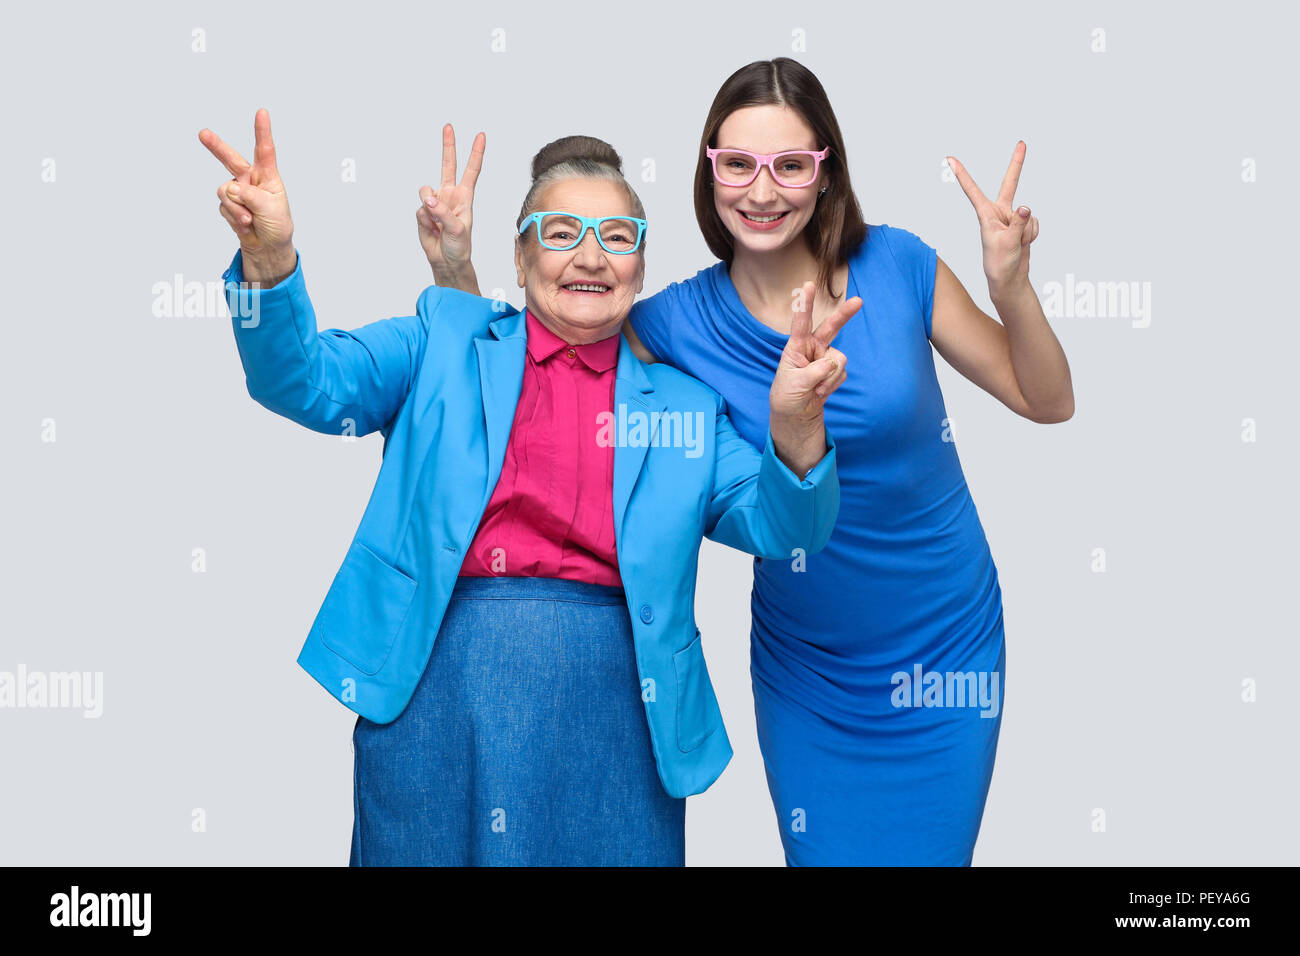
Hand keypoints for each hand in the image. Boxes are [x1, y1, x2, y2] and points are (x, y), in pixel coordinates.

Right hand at [198, 109, 294, 271]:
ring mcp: (237, 191)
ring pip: (226, 192)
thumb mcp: (270, 209)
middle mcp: (250, 179)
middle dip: (216, 147)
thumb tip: (229, 188)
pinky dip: (234, 218)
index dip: (262, 131)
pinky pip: (224, 207)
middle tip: (203, 134)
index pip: (264, 150)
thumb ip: (250, 196)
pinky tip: (245, 225)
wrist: (267, 246)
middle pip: (231, 159)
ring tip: (250, 220)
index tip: (262, 112)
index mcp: (267, 176)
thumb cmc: (276, 224)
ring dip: (237, 209)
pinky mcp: (228, 203)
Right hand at [417, 124, 484, 275]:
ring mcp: (435, 202)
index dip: (476, 153)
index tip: (481, 136)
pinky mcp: (423, 212)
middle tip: (448, 126)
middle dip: (448, 146)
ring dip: (429, 205)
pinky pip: (420, 210)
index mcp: (464, 197)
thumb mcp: (458, 230)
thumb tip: (428, 199)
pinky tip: (431, 229)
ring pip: (426, 191)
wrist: (446, 260)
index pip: (471, 171)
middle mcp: (449, 195)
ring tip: (436, 222)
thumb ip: (443, 212)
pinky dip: (424, 220)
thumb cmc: (459, 246)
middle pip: (448, 165)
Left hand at [770, 281, 858, 422]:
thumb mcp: (795, 384)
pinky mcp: (835, 369)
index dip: (805, 304)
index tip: (808, 285)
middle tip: (859, 301)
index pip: (801, 322)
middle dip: (845, 314)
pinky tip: (820, 391)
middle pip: (832, 327)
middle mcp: (813, 347)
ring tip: (814, 389)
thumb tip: (832, 363)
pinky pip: (841, 373)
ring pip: (839, 360)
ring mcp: (825, 357)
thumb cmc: (788, 394)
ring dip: (828, 378)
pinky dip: (832, 385)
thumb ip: (813, 372)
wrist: (796, 411)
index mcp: (796, 346)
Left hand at [946, 141, 1039, 297]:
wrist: (1009, 279)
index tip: (950, 159)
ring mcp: (1012, 218)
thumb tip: (1026, 207)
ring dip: (1027, 232)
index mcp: (986, 215)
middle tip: (1022, 143)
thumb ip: (1018, 224)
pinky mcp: (1023, 225)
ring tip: (1016, 245)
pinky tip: (1023, 244)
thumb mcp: (1008, 243)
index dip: (962, 174)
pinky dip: (1032, 235)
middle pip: (1011, 184)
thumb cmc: (1000, 263)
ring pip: (1029, 215)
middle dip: (1017, 164)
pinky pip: (1034, 223)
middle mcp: (998, 213)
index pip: (973, 191)